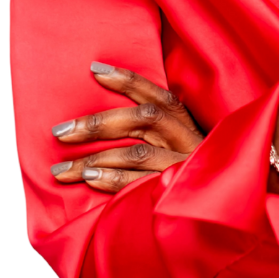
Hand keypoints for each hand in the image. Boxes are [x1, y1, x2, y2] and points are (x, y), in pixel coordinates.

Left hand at [49, 63, 204, 193]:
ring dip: (96, 159)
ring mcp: (181, 167)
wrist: (216, 207)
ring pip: (136, 153)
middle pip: (144, 120)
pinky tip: (90, 180)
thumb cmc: (187, 169)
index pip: (157, 95)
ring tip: (64, 167)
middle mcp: (186, 140)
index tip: (95, 70)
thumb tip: (105, 119)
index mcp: (186, 123)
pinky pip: (139, 184)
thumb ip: (154, 130)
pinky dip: (113, 180)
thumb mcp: (178, 145)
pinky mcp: (173, 192)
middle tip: (62, 131)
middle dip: (99, 124)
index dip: (128, 80)